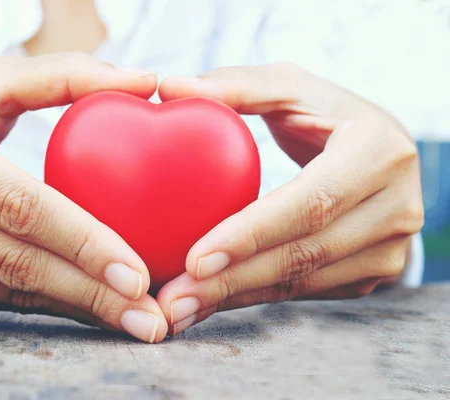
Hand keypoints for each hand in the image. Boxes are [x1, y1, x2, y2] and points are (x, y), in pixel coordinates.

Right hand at [0, 52, 166, 342]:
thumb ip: (69, 76)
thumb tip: (148, 82)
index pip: (18, 205)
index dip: (82, 241)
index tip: (138, 273)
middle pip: (14, 262)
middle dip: (91, 295)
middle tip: (151, 317)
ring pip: (7, 290)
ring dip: (77, 309)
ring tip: (135, 322)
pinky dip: (50, 305)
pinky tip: (93, 309)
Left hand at [157, 63, 423, 334]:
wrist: (375, 151)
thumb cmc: (325, 114)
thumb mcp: (288, 88)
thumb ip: (232, 86)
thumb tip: (170, 88)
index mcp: (378, 152)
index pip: (311, 202)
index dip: (252, 233)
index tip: (195, 259)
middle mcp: (396, 206)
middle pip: (304, 253)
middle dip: (232, 281)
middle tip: (173, 300)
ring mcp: (389, 247)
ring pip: (302, 282)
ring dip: (235, 298)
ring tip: (179, 309)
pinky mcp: (372, 273)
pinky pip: (304, 292)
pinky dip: (253, 297)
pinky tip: (209, 301)